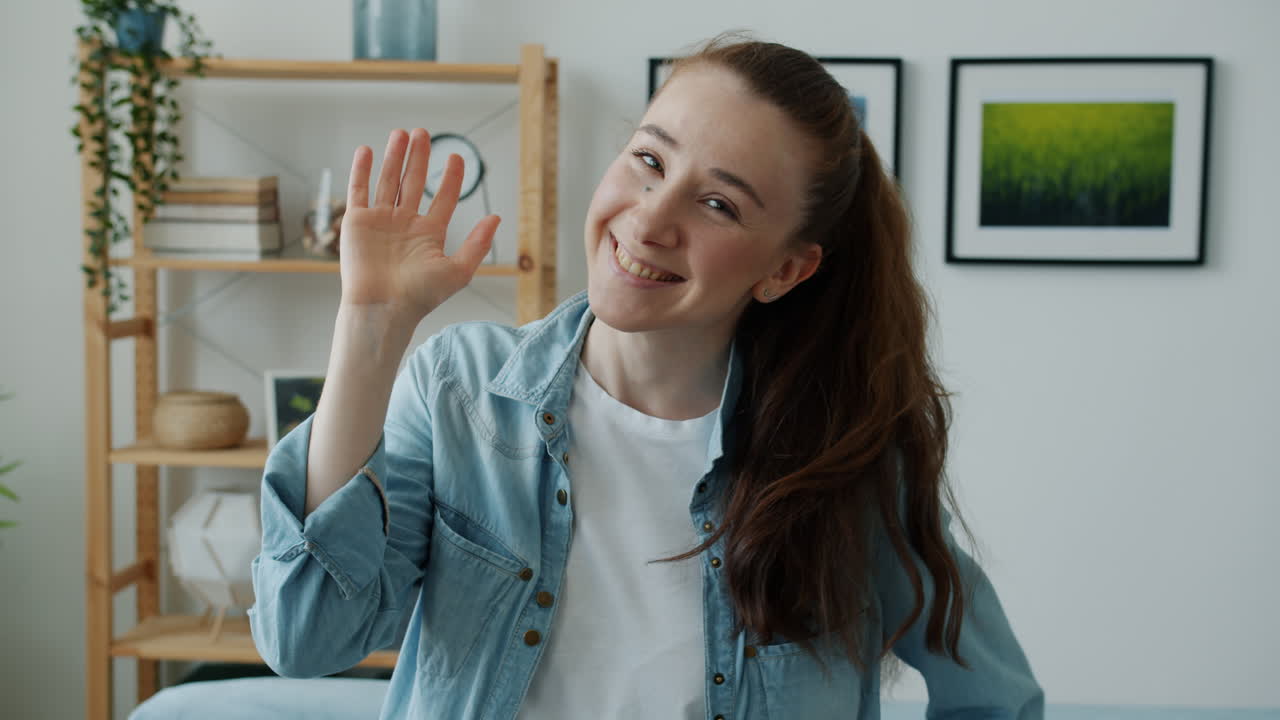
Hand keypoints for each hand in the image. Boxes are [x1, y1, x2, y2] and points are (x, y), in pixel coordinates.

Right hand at [338, 128, 499, 321]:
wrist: (382, 307)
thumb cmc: (420, 295)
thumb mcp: (458, 270)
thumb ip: (477, 244)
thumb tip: (496, 218)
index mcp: (429, 233)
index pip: (444, 198)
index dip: (452, 178)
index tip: (458, 157)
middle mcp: (405, 224)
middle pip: (413, 182)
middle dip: (418, 158)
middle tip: (423, 133)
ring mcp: (380, 221)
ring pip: (388, 181)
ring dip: (393, 157)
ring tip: (401, 133)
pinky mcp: (356, 222)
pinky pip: (358, 190)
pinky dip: (361, 170)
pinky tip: (366, 150)